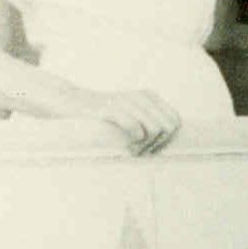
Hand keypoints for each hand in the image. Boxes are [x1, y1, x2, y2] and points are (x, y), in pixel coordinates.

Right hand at [61, 84, 181, 154]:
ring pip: (155, 129)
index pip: (175, 120)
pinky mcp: (111, 109)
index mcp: (150, 96)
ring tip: (132, 152)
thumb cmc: (103, 115)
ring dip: (146, 146)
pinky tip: (127, 147)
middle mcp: (142, 96)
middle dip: (158, 144)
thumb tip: (167, 144)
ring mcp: (127, 101)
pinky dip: (135, 142)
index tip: (151, 148)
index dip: (168, 138)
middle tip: (141, 153)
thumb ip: (148, 122)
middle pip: (168, 127)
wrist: (72, 103)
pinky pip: (136, 128)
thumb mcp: (129, 113)